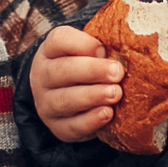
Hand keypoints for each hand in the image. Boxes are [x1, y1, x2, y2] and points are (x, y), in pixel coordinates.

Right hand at [29, 26, 122, 143]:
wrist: (66, 99)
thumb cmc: (83, 67)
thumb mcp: (88, 53)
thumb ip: (102, 50)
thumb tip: (124, 54)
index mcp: (50, 50)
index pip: (59, 40)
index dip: (82, 43)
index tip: (103, 49)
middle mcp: (42, 76)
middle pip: (62, 70)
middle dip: (92, 71)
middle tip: (117, 72)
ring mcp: (46, 103)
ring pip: (65, 100)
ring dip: (92, 96)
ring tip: (115, 93)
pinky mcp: (57, 126)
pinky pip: (71, 125)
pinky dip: (90, 120)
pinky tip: (107, 113)